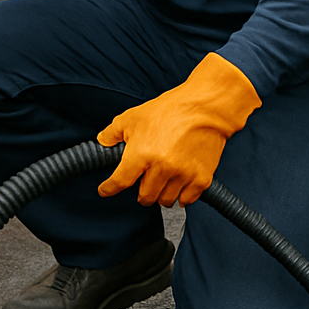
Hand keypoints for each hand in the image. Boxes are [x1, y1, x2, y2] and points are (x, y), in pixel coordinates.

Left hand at [97, 53, 261, 206]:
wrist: (206, 108)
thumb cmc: (170, 110)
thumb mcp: (134, 117)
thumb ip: (113, 132)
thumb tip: (102, 142)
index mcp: (141, 154)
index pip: (120, 182)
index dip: (109, 189)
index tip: (105, 191)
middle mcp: (161, 168)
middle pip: (144, 197)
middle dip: (140, 192)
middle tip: (143, 183)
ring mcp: (182, 175)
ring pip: (165, 201)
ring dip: (160, 195)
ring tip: (161, 183)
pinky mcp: (201, 178)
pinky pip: (186, 200)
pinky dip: (181, 196)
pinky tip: (178, 186)